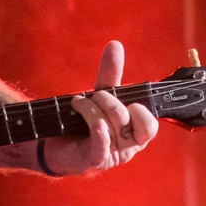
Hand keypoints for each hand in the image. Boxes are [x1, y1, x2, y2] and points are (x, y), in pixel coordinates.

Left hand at [44, 40, 158, 175]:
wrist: (55, 144)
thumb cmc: (84, 121)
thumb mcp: (100, 96)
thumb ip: (111, 73)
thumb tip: (116, 44)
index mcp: (136, 133)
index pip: (150, 125)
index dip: (139, 111)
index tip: (125, 101)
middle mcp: (127, 147)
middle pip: (127, 120)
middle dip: (108, 101)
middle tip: (92, 96)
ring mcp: (111, 155)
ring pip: (110, 126)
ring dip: (91, 108)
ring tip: (78, 103)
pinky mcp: (93, 161)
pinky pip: (101, 146)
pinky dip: (97, 130)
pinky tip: (88, 119)